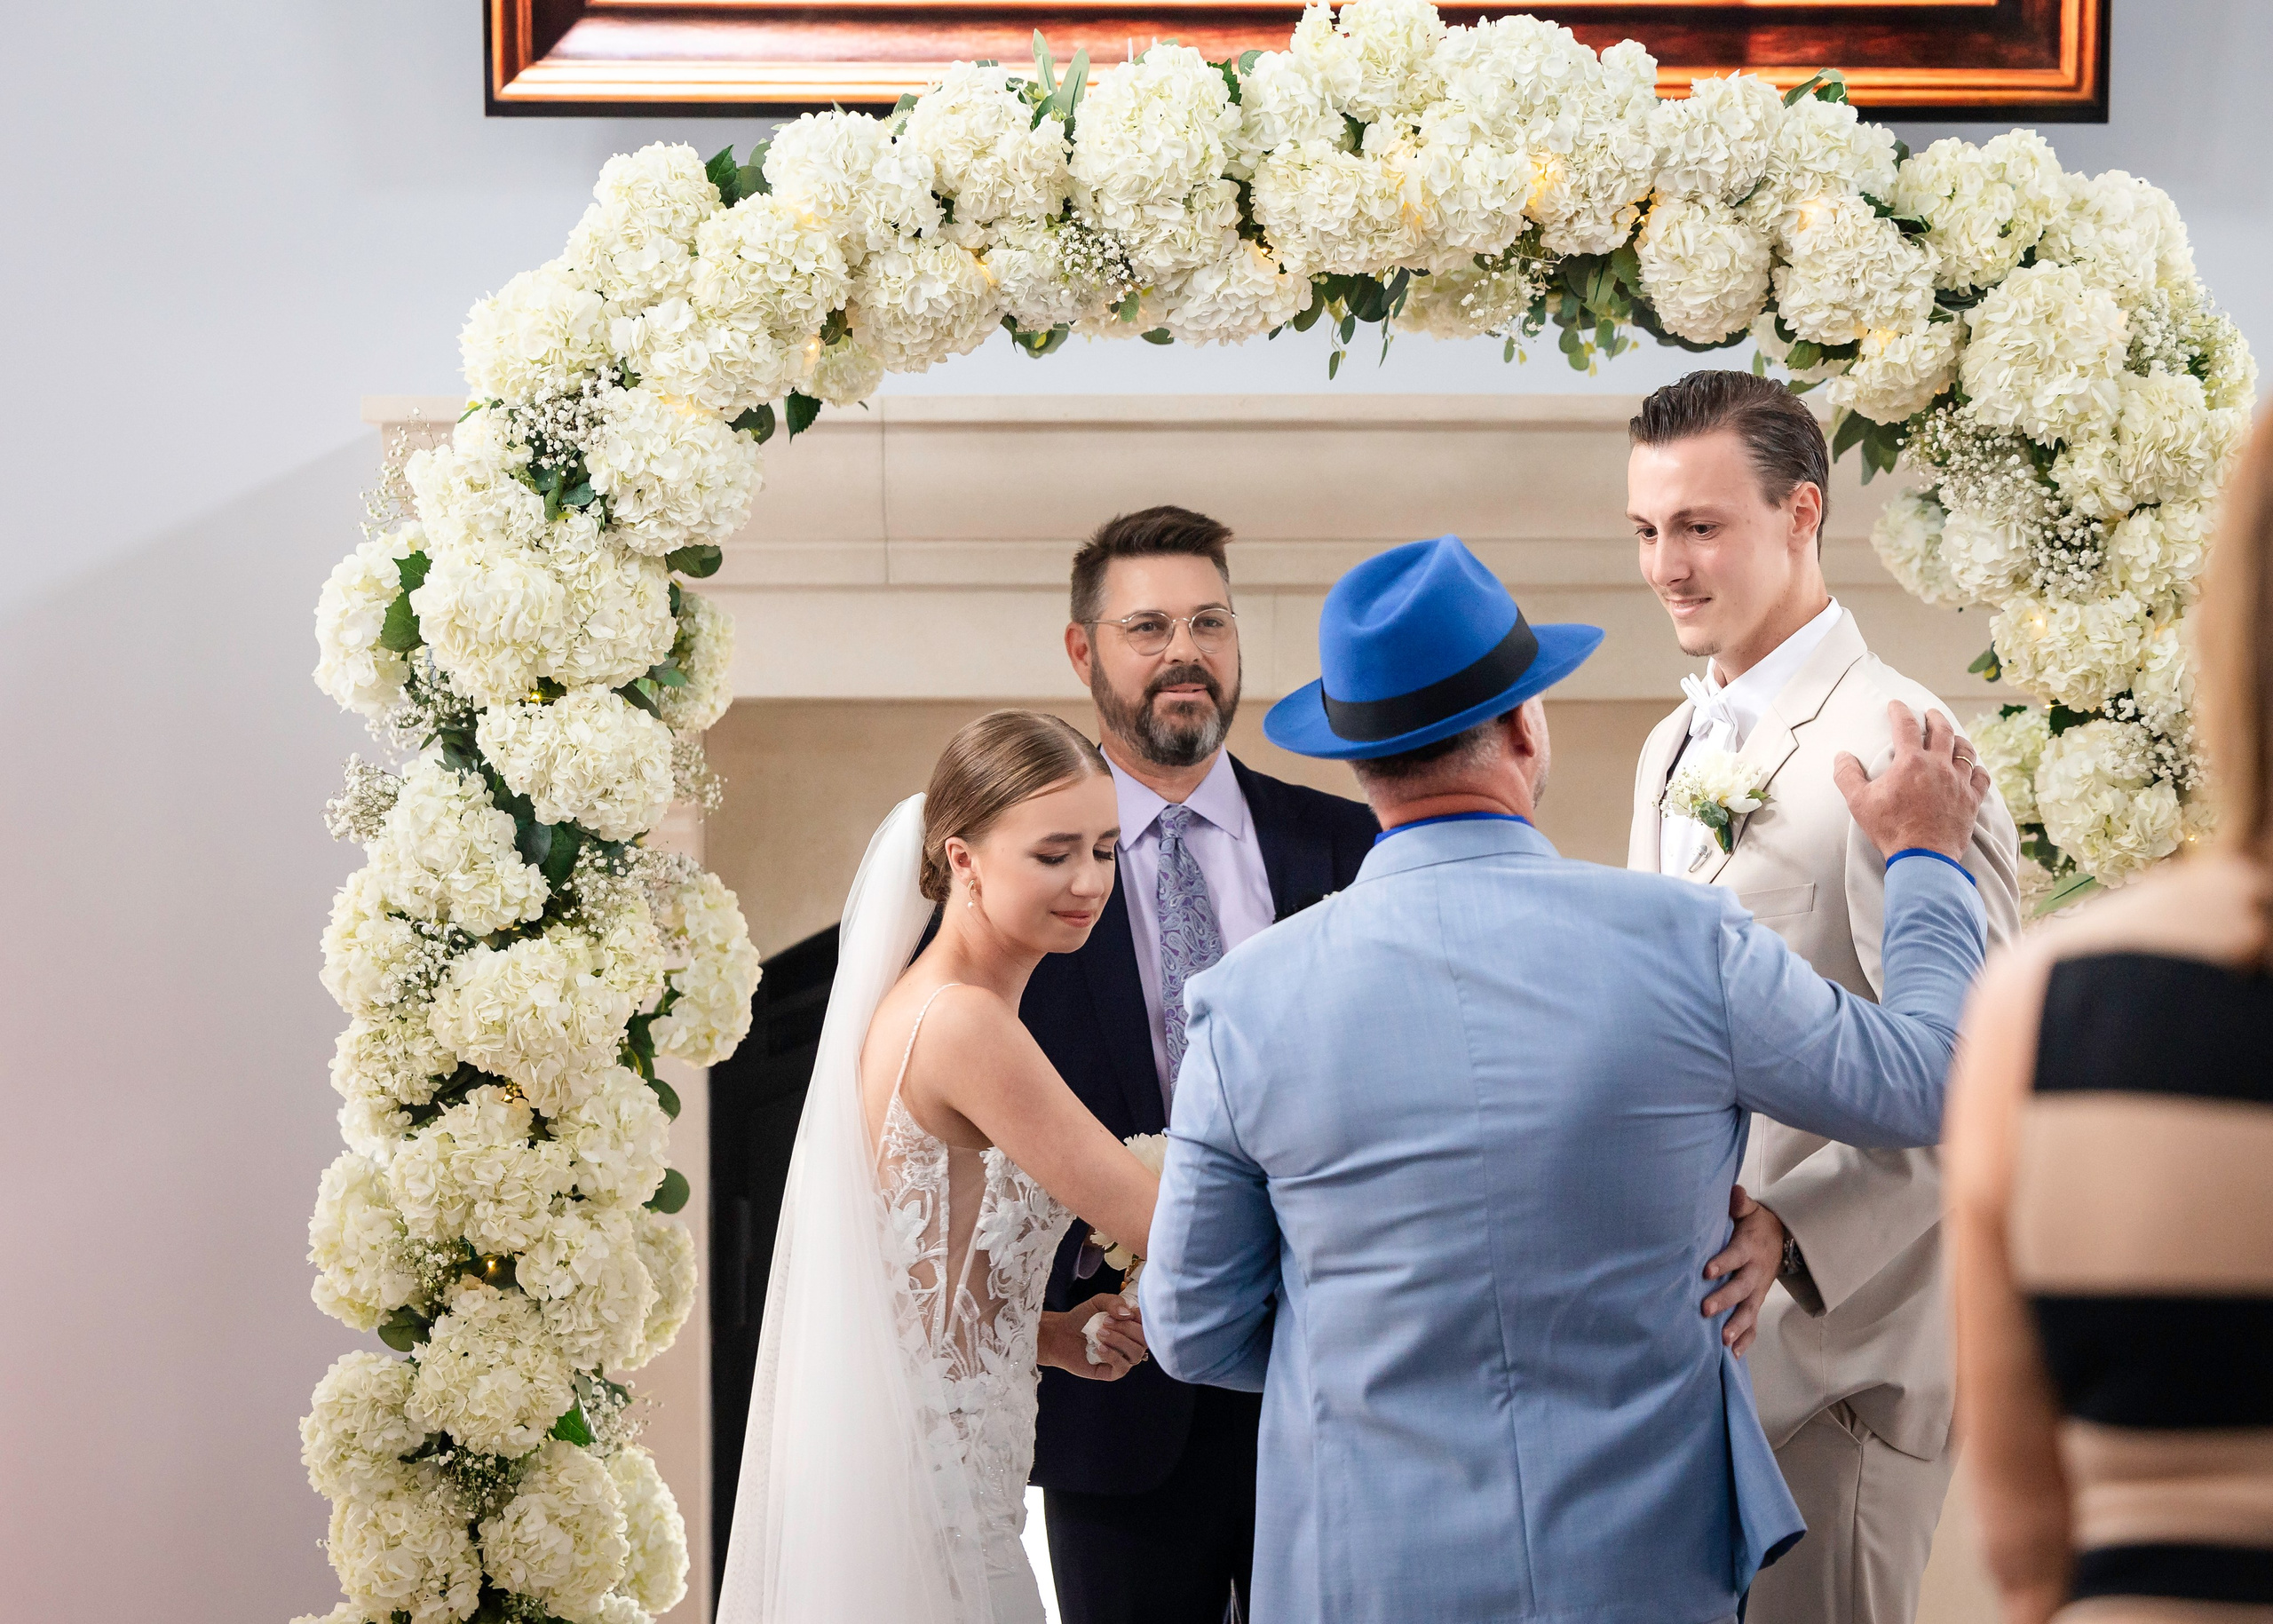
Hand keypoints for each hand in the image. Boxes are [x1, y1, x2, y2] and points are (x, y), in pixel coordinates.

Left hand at [1039, 1299, 1146, 1380]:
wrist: (1061, 1335)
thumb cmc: (1082, 1319)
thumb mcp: (1097, 1302)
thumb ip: (1113, 1302)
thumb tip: (1128, 1313)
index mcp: (1132, 1326)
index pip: (1148, 1323)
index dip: (1137, 1317)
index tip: (1118, 1312)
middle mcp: (1132, 1343)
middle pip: (1144, 1338)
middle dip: (1125, 1328)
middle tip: (1105, 1322)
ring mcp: (1123, 1358)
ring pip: (1136, 1353)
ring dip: (1118, 1341)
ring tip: (1100, 1334)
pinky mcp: (1113, 1372)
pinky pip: (1123, 1367)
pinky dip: (1112, 1355)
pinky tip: (1099, 1347)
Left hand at [1703, 1184, 1784, 1356]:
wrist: (1781, 1239)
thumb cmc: (1755, 1224)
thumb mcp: (1749, 1210)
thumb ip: (1739, 1203)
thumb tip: (1734, 1192)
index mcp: (1749, 1248)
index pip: (1735, 1256)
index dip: (1722, 1263)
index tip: (1706, 1270)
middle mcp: (1755, 1273)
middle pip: (1741, 1288)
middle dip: (1724, 1299)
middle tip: (1705, 1309)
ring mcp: (1757, 1291)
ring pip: (1749, 1311)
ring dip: (1737, 1325)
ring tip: (1723, 1340)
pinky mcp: (1756, 1302)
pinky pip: (1753, 1324)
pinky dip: (1746, 1339)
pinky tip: (1734, 1355)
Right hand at [1834, 702, 1989, 862]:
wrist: (1922, 857)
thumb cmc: (1890, 829)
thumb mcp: (1859, 802)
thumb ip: (1847, 775)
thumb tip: (1842, 756)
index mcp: (1911, 762)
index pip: (1905, 726)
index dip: (1900, 711)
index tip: (1896, 704)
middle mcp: (1938, 766)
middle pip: (1942, 731)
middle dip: (1935, 718)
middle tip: (1930, 713)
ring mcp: (1959, 783)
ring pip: (1965, 751)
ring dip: (1958, 740)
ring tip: (1953, 738)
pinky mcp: (1972, 800)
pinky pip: (1981, 778)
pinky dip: (1977, 770)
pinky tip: (1973, 770)